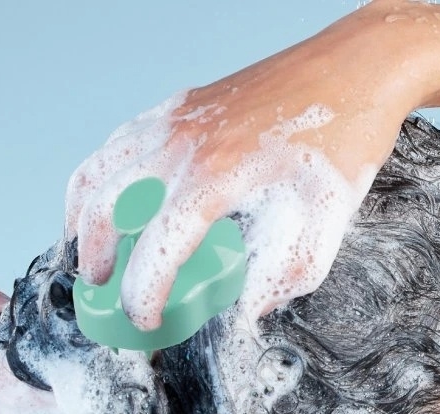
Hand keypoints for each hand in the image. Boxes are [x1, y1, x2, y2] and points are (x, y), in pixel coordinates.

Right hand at [65, 0, 415, 328]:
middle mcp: (183, 146)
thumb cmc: (343, 140)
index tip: (144, 319)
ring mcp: (177, 120)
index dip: (142, 292)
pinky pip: (120, 142)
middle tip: (101, 288)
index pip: (156, 248)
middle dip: (95, 256)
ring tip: (85, 247)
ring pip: (99, 170)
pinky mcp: (182, 105)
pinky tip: (110, 196)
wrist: (355, 69)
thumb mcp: (325, 224)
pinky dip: (101, 176)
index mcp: (216, 178)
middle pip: (106, 206)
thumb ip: (282, 276)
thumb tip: (245, 312)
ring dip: (84, 216)